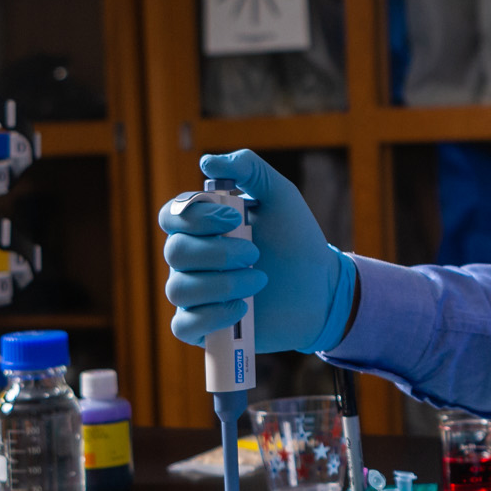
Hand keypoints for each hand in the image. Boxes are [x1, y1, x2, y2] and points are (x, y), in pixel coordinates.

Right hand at [158, 149, 354, 353]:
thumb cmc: (297, 239)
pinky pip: (183, 326)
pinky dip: (211, 316)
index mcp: (200, 226)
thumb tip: (206, 161)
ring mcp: (194, 294)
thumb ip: (249, 169)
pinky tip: (242, 308)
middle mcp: (190, 260)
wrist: (321, 288)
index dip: (195, 218)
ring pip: (179, 289)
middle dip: (218, 253)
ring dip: (222, 284)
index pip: (170, 216)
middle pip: (175, 252)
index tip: (235, 220)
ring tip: (260, 282)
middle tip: (256, 254)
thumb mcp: (280, 195)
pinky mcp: (204, 328)